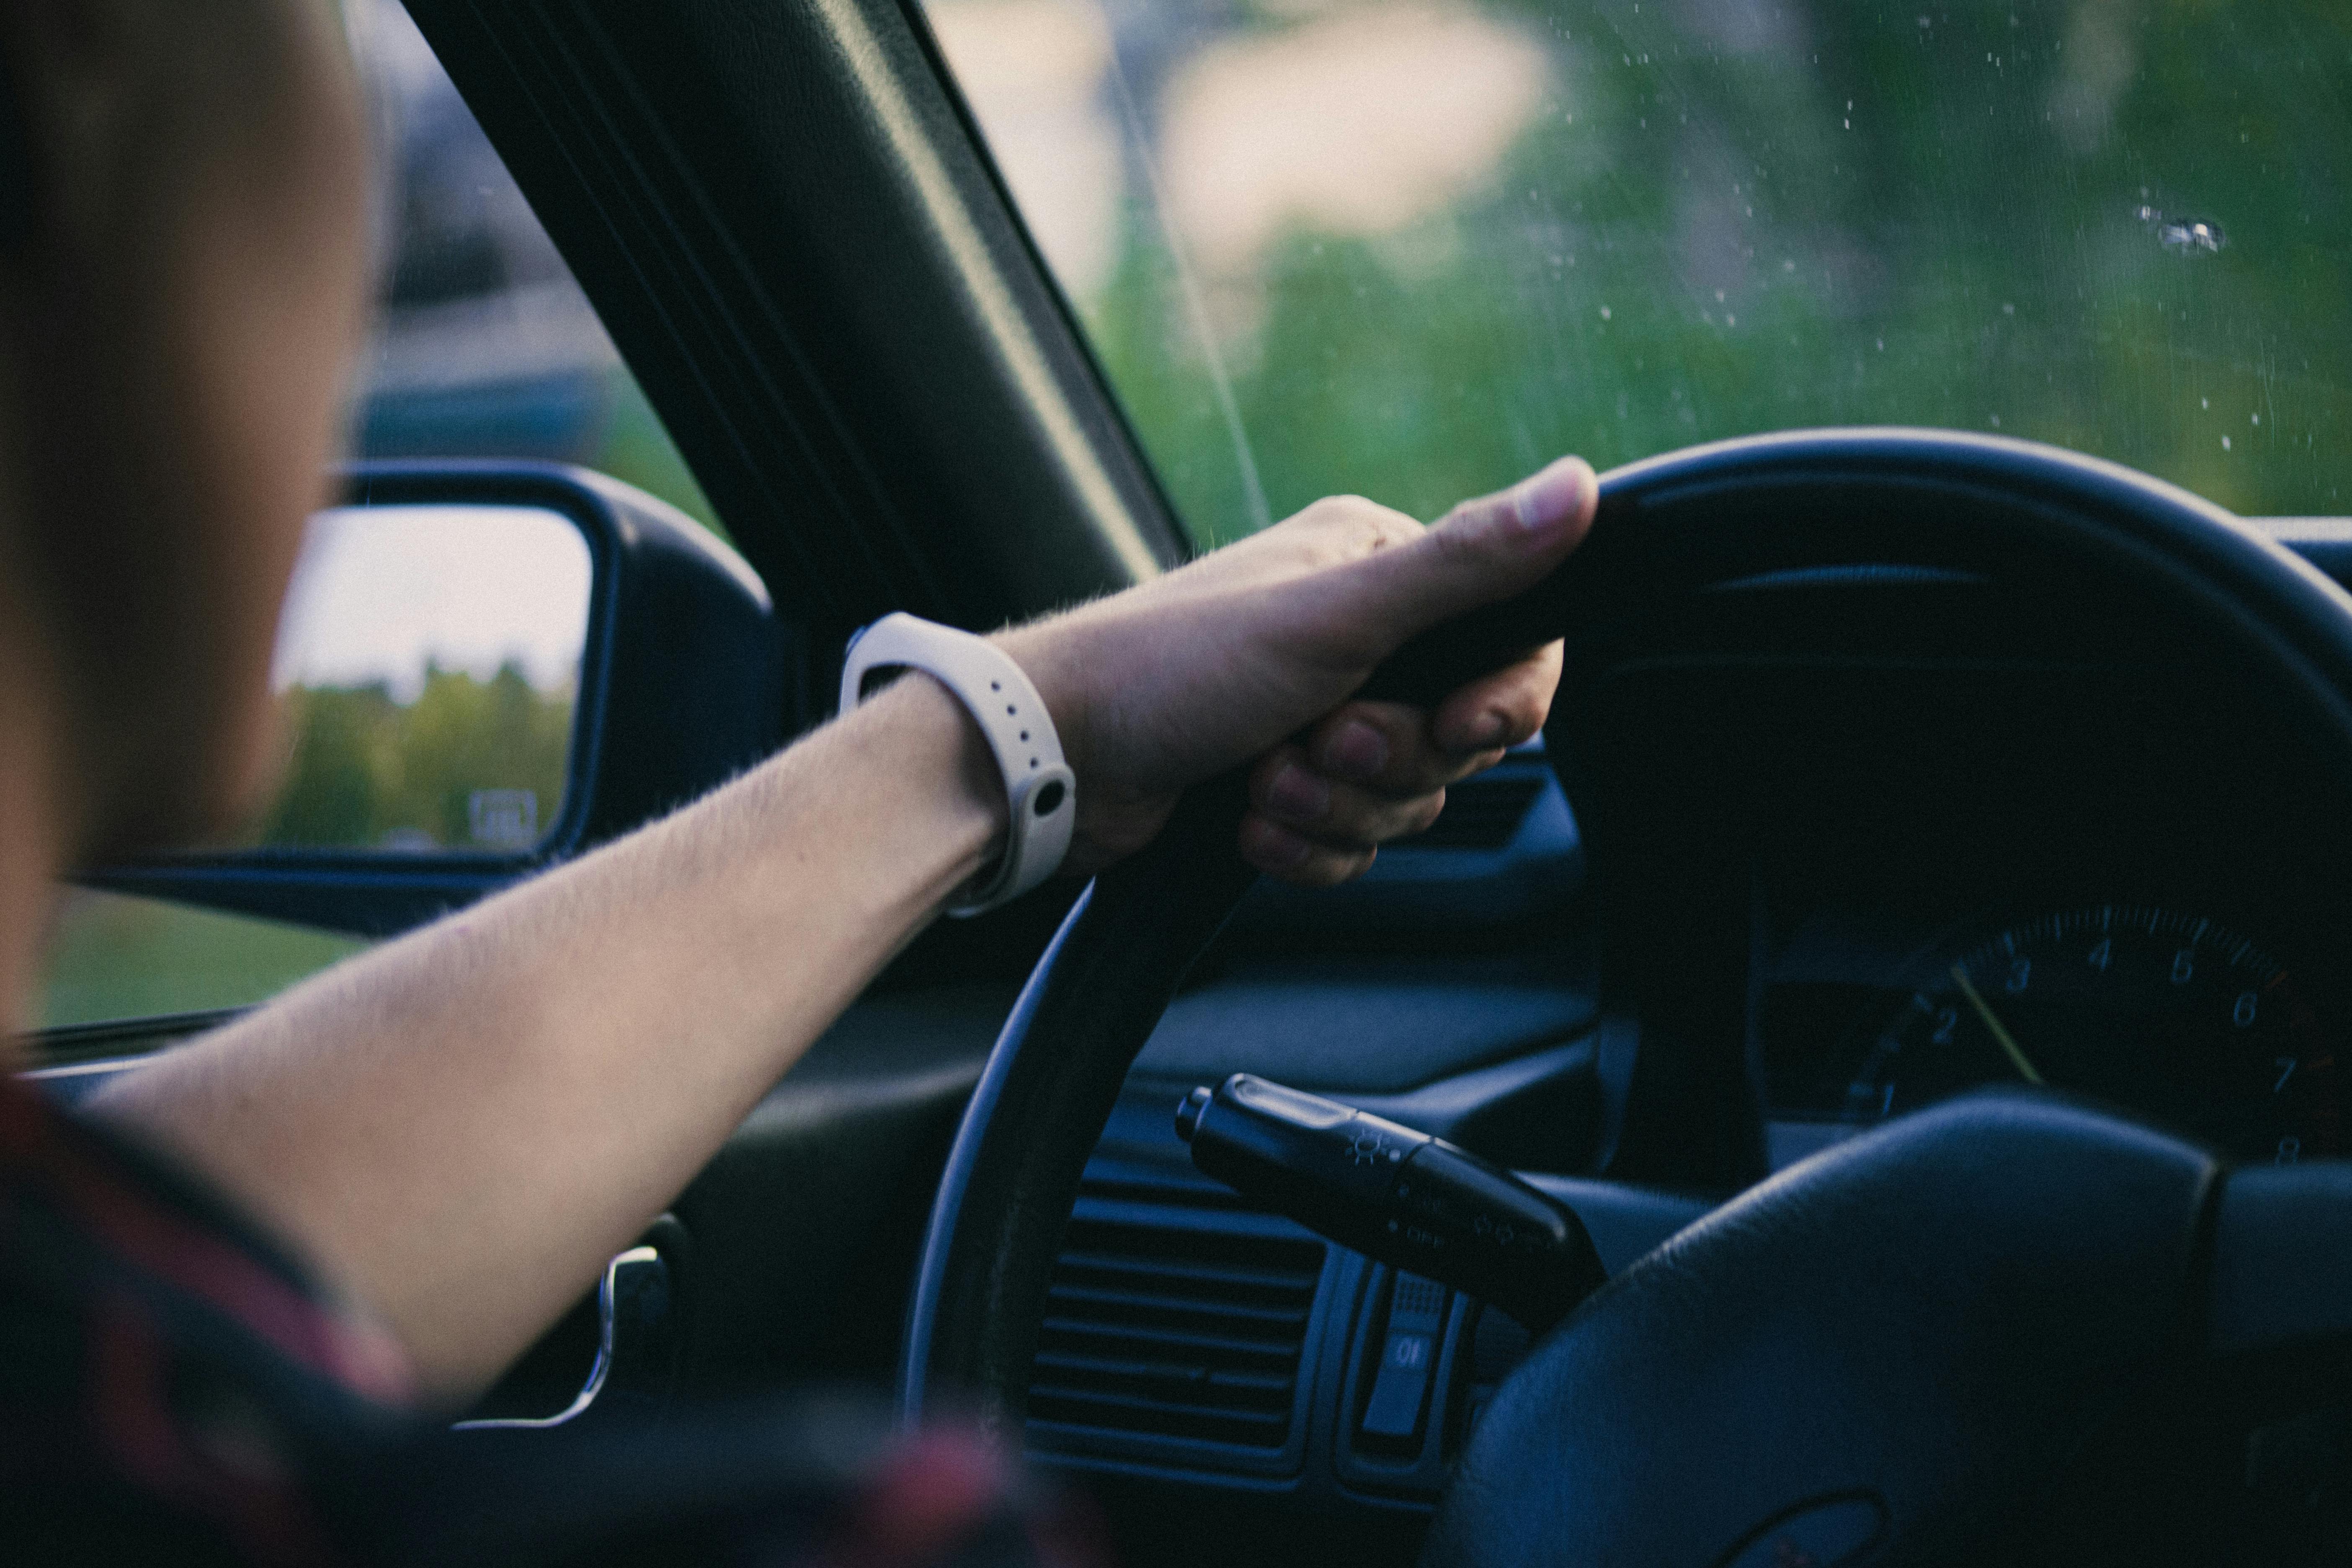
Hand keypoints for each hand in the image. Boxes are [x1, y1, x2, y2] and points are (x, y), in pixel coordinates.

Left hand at [995, 455, 1597, 884]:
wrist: (1054, 762)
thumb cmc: (1172, 669)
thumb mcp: (1335, 615)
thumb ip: (1465, 566)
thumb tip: (1579, 488)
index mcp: (1373, 565)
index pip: (1508, 641)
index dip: (1499, 705)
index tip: (1462, 728)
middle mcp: (1350, 632)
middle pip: (1456, 736)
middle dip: (1387, 762)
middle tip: (1318, 742)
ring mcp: (1313, 712)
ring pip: (1402, 797)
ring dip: (1335, 808)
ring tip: (1262, 782)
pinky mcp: (1279, 783)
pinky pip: (1349, 840)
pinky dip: (1303, 845)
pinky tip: (1246, 824)